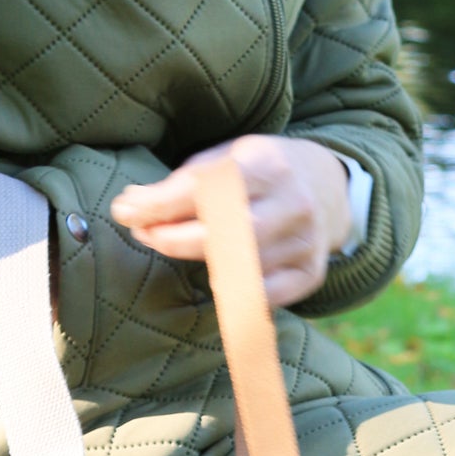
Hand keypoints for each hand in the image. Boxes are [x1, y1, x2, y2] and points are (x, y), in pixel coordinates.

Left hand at [109, 134, 352, 307]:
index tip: (126, 212)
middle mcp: (293, 204)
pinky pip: (263, 297)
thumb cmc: (262, 172)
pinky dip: (234, 291)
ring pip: (239, 269)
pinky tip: (218, 276)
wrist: (328, 187)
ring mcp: (306, 242)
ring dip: (198, 264)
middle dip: (174, 239)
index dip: (160, 205)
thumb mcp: (228, 158)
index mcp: (269, 164)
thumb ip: (184, 183)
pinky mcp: (311, 273)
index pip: (207, 189)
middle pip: (224, 235)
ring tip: (176, 246)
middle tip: (147, 235)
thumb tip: (131, 207)